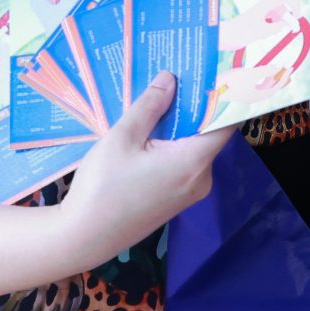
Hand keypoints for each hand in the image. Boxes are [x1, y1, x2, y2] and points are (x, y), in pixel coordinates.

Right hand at [53, 74, 228, 268]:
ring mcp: (190, 192)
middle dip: (194, 107)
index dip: (222, 97)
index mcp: (193, 162)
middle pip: (208, 134)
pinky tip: (152, 131)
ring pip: (193, 149)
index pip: (225, 123)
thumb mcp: (121, 138)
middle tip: (178, 76)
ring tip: (160, 99)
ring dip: (180, 127)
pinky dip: (172, 146)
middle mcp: (201, 179)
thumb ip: (149, 106)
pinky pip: (183, 164)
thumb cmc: (101, 187)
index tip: (213, 72)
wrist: (83, 238)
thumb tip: (170, 79)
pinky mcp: (176, 200)